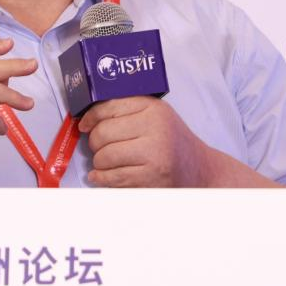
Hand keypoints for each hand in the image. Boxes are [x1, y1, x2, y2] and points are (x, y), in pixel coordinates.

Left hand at [78, 97, 281, 187]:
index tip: (84, 125)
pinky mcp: (151, 178)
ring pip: (104, 157)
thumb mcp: (156, 116)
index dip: (90, 117)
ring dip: (98, 163)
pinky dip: (101, 179)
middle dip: (94, 144)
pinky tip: (103, 176)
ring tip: (106, 163)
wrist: (201, 170)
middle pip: (102, 134)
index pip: (109, 107)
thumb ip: (128, 111)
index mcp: (154, 109)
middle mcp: (155, 129)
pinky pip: (112, 178)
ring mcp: (154, 155)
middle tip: (98, 148)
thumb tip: (88, 117)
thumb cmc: (172, 142)